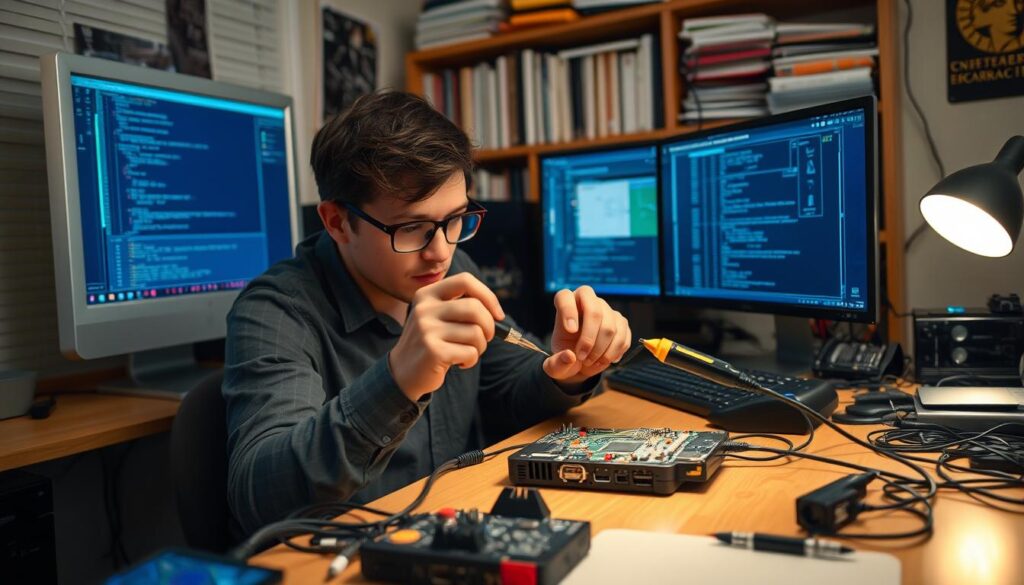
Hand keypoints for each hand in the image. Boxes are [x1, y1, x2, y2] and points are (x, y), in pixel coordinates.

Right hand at [389, 273, 504, 401]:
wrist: (402, 372)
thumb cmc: (431, 343)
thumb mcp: (438, 317)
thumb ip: (461, 307)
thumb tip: (496, 312)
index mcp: (427, 294)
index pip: (465, 281)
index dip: (488, 296)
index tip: (498, 314)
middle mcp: (424, 309)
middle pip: (475, 308)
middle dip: (489, 326)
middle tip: (486, 338)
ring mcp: (426, 329)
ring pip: (476, 333)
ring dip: (480, 347)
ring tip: (468, 352)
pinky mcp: (433, 350)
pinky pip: (470, 352)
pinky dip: (471, 360)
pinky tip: (459, 363)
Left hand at [543, 286, 630, 385]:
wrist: (583, 360)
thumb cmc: (566, 356)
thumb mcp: (555, 366)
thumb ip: (557, 363)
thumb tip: (570, 356)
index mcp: (565, 305)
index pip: (565, 296)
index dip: (568, 310)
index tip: (570, 331)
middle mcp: (587, 302)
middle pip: (594, 310)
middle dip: (589, 338)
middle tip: (582, 357)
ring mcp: (606, 310)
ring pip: (610, 327)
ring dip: (601, 351)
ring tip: (590, 362)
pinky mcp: (621, 322)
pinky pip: (623, 337)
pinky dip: (613, 353)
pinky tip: (604, 360)